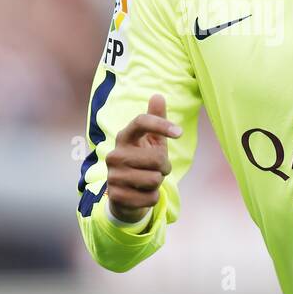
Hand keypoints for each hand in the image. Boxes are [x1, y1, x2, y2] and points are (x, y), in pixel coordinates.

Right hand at [105, 94, 182, 222]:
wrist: (125, 194)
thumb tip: (158, 95)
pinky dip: (152, 198)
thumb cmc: (143, 162)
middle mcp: (115, 154)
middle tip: (156, 169)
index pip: (141, 121)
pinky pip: (150, 197)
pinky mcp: (116, 196)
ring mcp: (113, 175)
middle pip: (156, 158)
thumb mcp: (151, 141)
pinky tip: (141, 194)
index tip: (180, 133)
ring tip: (147, 181)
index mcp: (124, 136)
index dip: (162, 125)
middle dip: (164, 166)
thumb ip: (156, 119)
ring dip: (157, 183)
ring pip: (154, 179)